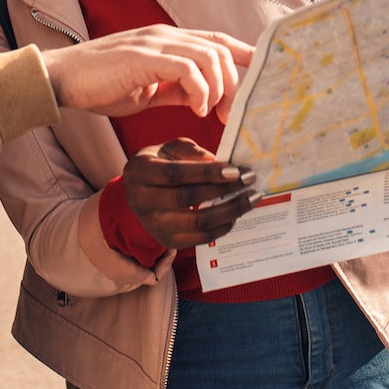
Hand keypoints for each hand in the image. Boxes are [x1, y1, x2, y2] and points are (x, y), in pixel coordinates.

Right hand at [41, 25, 252, 117]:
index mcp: (168, 41)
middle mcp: (165, 35)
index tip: (261, 80)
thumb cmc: (100, 85)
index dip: (243, 56)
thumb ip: (176, 89)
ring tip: (215, 113)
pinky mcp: (143, 56)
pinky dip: (200, 89)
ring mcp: (154, 43)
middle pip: (220, 48)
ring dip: (221, 87)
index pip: (217, 41)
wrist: (62, 79)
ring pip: (209, 55)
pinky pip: (187, 67)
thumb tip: (203, 99)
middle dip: (236, 82)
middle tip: (234, 114)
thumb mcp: (147, 89)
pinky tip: (197, 108)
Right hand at [123, 137, 258, 248]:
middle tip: (249, 181)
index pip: (176, 174)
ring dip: (230, 211)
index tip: (235, 170)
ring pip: (197, 222)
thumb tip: (218, 162)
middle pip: (188, 198)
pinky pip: (200, 238)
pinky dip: (222, 227)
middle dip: (224, 190)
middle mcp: (141, 200)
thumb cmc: (160, 163)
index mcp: (140, 171)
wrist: (138, 190)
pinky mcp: (166, 240)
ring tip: (250, 199)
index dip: (207, 173)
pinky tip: (236, 214)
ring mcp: (153, 224)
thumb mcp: (170, 148)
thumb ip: (191, 152)